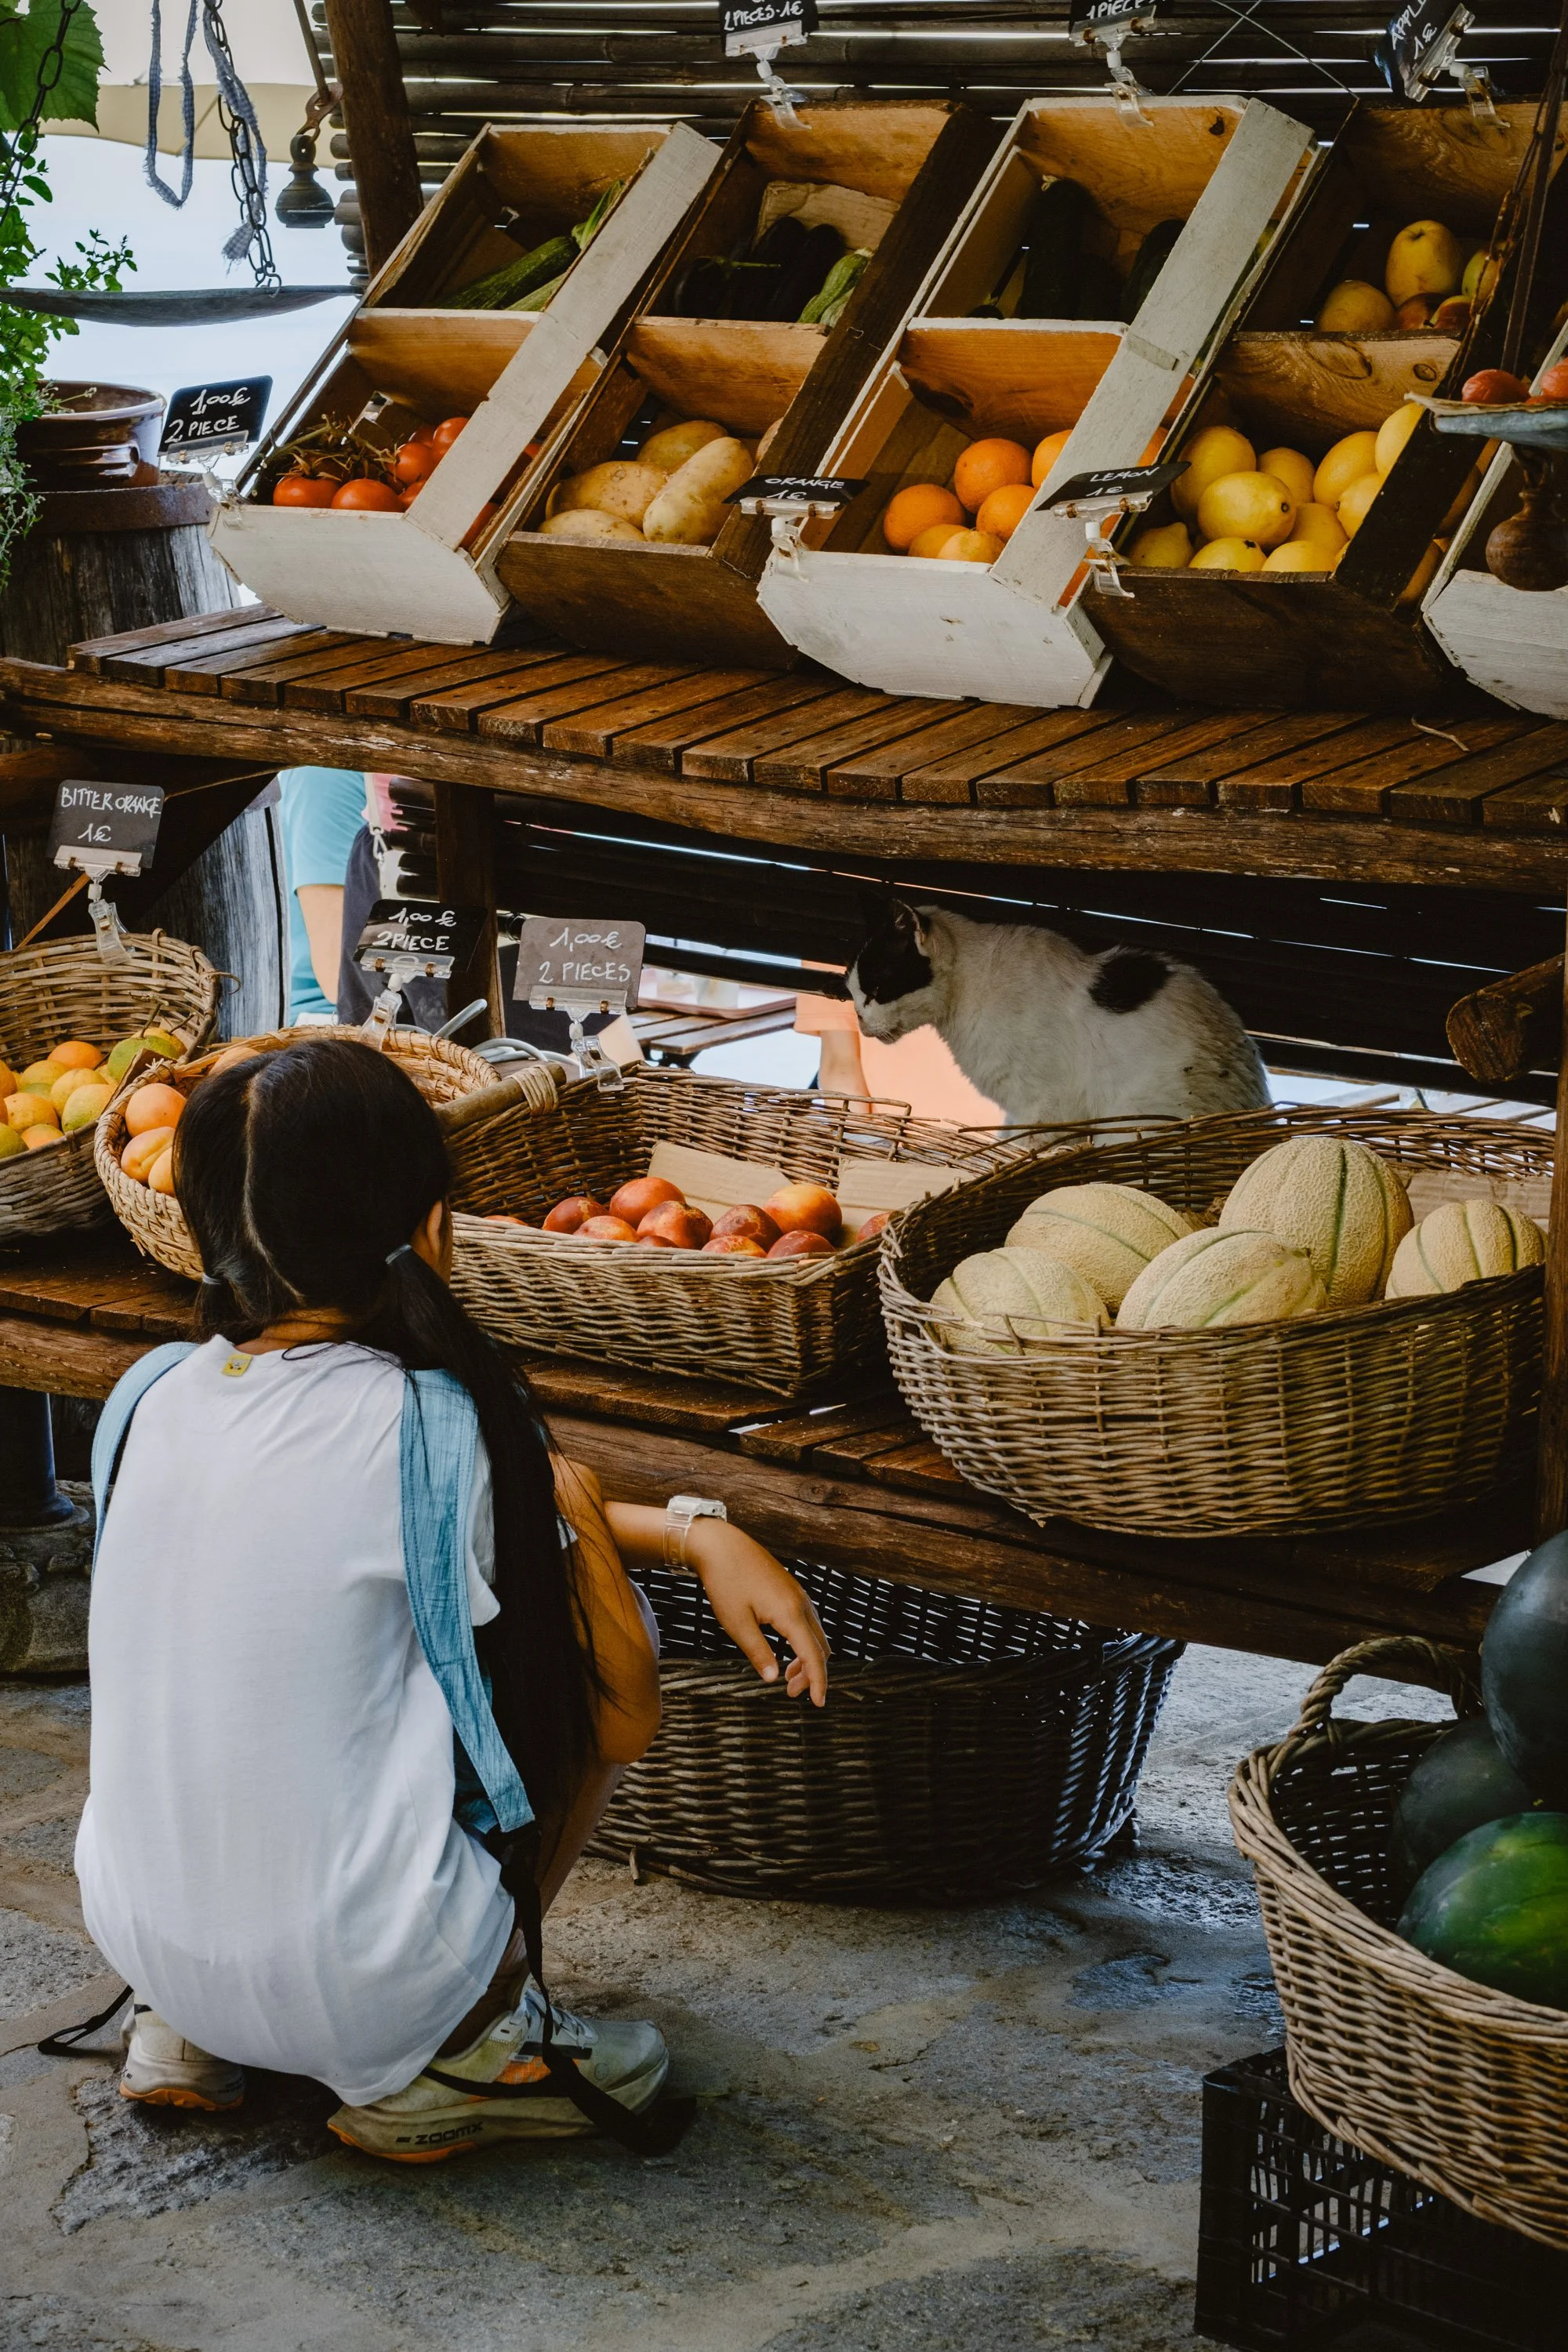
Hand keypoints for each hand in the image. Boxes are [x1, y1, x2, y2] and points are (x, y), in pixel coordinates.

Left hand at [685, 1520, 829, 1704]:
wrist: (720, 1544)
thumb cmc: (725, 1582)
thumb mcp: (737, 1624)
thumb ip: (758, 1653)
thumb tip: (773, 1679)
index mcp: (790, 1613)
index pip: (813, 1655)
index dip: (819, 1682)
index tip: (819, 1704)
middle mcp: (801, 1603)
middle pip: (820, 1647)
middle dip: (812, 1674)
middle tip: (791, 1693)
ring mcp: (798, 1594)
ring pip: (816, 1634)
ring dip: (807, 1658)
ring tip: (788, 1677)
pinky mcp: (790, 1590)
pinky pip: (807, 1622)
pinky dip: (803, 1642)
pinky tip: (786, 1650)